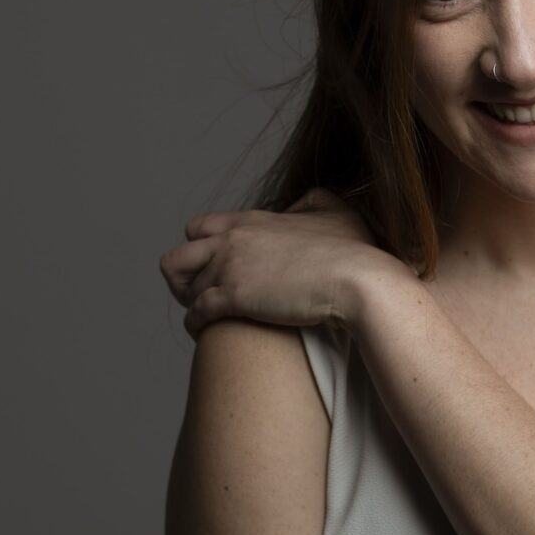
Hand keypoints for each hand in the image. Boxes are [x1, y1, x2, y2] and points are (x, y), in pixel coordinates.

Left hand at [158, 187, 389, 340]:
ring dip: (191, 305)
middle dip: (183, 278)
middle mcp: (232, 240)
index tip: (215, 268)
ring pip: (185, 289)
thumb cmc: (354, 252)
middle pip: (177, 257)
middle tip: (200, 294)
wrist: (357, 280)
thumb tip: (300, 206)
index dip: (200, 250)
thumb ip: (313, 201)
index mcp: (250, 221)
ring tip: (205, 318)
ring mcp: (230, 268)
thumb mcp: (336, 212)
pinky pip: (196, 313)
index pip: (198, 228)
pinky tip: (205, 333)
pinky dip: (196, 325)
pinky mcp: (234, 298)